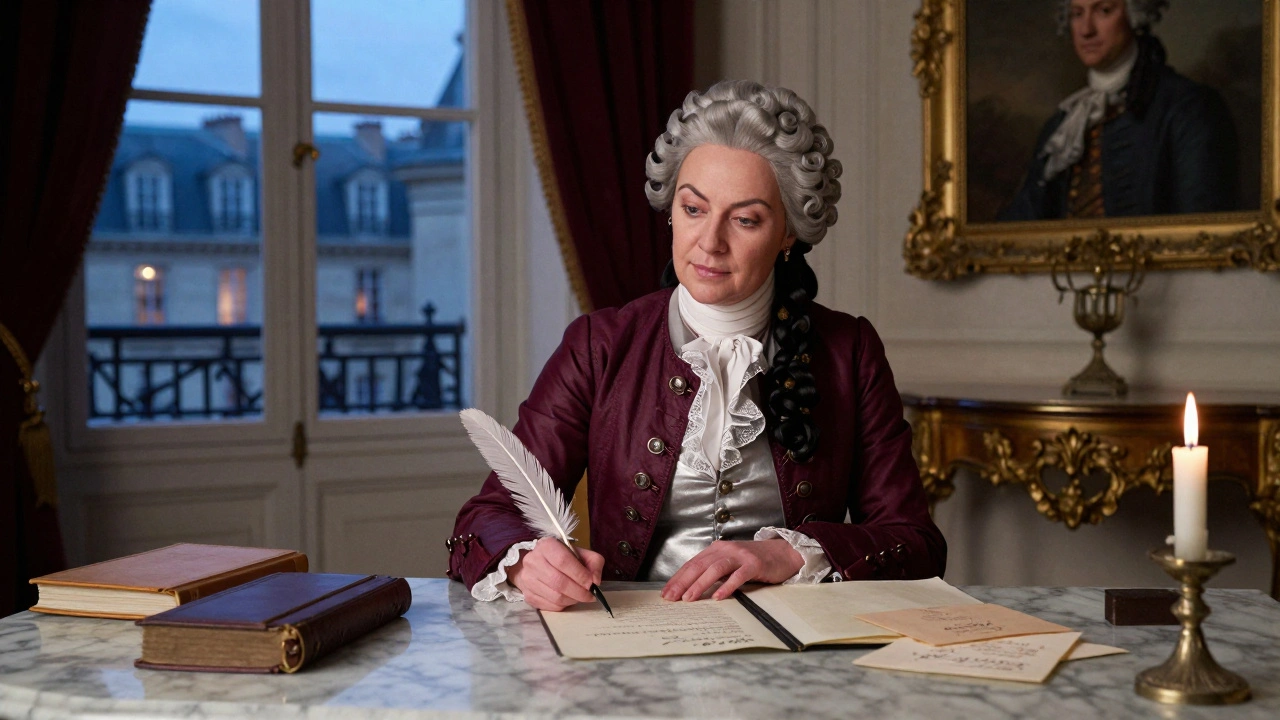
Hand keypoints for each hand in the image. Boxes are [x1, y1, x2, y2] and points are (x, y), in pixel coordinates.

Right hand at [507, 537, 604, 611]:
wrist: (537, 564)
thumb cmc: (562, 558)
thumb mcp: (581, 553)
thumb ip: (594, 563)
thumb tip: (595, 581)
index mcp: (547, 546)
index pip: (563, 561)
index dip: (579, 574)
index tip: (591, 584)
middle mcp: (533, 561)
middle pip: (558, 582)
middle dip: (579, 592)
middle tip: (590, 596)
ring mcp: (528, 579)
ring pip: (555, 596)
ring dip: (573, 600)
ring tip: (581, 597)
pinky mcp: (527, 595)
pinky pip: (550, 606)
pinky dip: (564, 605)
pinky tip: (569, 599)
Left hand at [661, 539, 803, 601]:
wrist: (783, 553)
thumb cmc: (754, 562)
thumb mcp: (730, 564)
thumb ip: (713, 572)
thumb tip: (690, 588)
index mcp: (716, 550)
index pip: (692, 564)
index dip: (677, 578)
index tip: (666, 593)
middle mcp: (725, 550)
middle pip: (699, 566)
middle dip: (683, 582)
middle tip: (671, 598)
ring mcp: (740, 556)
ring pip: (715, 569)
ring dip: (700, 584)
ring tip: (689, 598)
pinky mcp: (754, 564)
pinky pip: (738, 575)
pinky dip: (727, 586)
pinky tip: (718, 596)